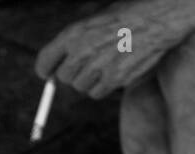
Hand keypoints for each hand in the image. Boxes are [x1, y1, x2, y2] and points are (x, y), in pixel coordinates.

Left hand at [34, 1, 184, 98]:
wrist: (151, 23)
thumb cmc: (122, 20)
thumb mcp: (90, 23)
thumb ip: (73, 42)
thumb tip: (58, 65)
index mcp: (72, 34)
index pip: (46, 59)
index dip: (44, 69)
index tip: (45, 74)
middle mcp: (82, 51)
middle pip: (64, 77)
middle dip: (71, 75)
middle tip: (83, 69)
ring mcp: (99, 67)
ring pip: (81, 87)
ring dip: (88, 82)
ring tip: (102, 68)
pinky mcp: (115, 79)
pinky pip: (97, 93)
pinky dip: (101, 89)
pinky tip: (111, 76)